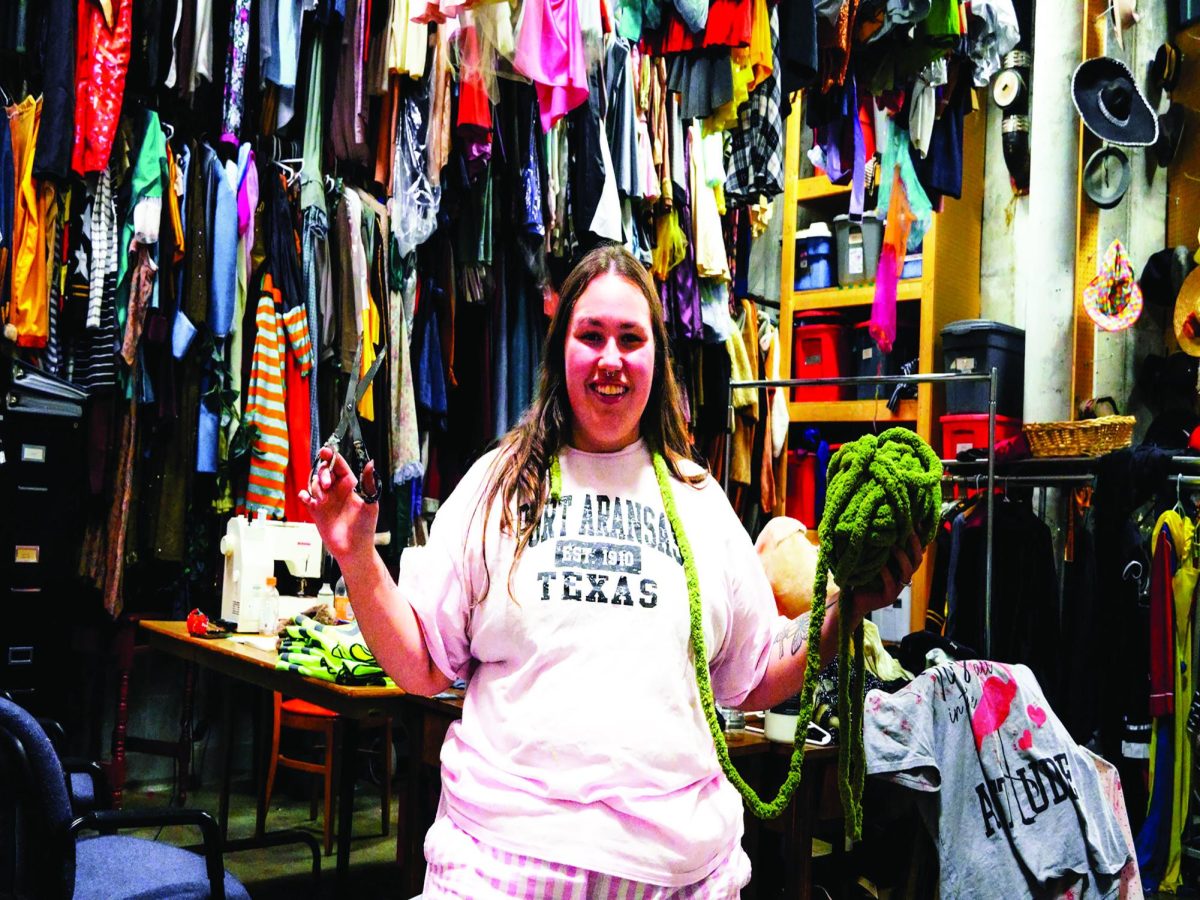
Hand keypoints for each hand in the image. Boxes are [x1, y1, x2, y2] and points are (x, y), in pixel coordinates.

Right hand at [299, 446, 379, 560]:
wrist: (353, 549)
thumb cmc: (365, 527)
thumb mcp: (370, 504)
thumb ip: (368, 483)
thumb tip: (370, 462)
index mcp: (350, 485)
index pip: (339, 466)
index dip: (332, 457)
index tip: (325, 452)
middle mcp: (337, 490)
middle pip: (324, 471)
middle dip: (323, 473)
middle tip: (326, 484)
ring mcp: (325, 500)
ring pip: (314, 482)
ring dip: (315, 486)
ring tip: (322, 499)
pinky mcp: (316, 511)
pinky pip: (306, 497)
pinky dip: (304, 495)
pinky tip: (307, 499)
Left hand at [847, 532, 923, 621]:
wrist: (853, 599)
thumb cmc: (863, 574)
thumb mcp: (873, 558)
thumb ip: (881, 546)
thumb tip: (882, 523)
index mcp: (902, 566)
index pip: (917, 551)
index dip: (919, 538)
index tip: (916, 523)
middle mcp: (903, 576)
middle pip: (917, 560)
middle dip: (914, 545)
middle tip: (908, 531)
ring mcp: (898, 587)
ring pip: (907, 571)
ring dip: (901, 557)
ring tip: (892, 546)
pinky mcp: (888, 597)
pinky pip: (891, 584)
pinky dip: (887, 574)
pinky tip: (880, 566)